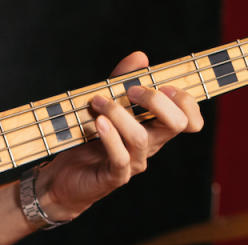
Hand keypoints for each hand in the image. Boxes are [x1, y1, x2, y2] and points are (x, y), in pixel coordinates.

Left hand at [35, 51, 203, 220]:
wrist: (63, 178)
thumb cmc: (86, 141)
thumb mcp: (104, 107)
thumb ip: (121, 82)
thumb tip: (140, 57)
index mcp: (154, 129)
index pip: (190, 119)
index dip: (186, 101)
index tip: (164, 85)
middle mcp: (150, 146)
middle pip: (176, 124)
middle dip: (157, 101)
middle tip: (131, 90)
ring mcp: (134, 163)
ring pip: (141, 137)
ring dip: (120, 114)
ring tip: (98, 101)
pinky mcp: (114, 176)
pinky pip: (120, 157)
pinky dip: (110, 137)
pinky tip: (98, 122)